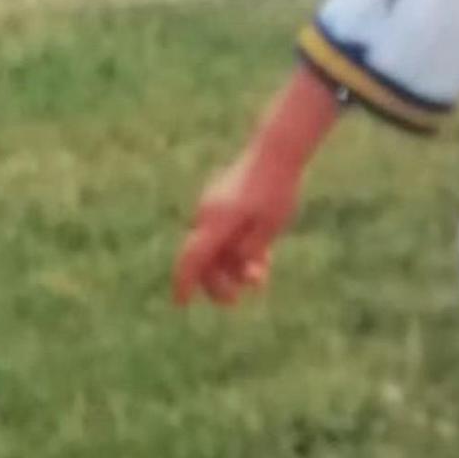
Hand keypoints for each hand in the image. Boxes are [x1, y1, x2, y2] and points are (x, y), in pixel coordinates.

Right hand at [173, 152, 297, 307]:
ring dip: (233, 267)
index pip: (193, 259)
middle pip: (202, 259)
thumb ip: (253, 249)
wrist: (275, 154)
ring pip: (214, 248)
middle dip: (218, 282)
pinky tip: (262, 260)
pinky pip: (222, 235)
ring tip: (261, 277)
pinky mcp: (221, 204)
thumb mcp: (270, 226)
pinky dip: (237, 250)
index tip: (181, 303)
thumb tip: (239, 268)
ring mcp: (213, 209)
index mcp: (217, 223)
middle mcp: (208, 216)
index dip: (185, 282)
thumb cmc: (277, 191)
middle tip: (235, 300)